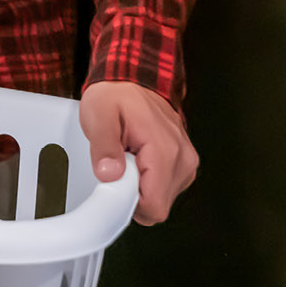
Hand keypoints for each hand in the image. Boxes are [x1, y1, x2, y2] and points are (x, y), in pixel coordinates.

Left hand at [79, 80, 198, 224]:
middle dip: (133, 193)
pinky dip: (148, 181)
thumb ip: (104, 146)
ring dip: (140, 187)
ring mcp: (186, 162)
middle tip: (120, 165)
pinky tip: (138, 160)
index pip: (155, 207)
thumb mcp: (99, 115)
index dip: (130, 203)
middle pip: (157, 207)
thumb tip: (110, 175)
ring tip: (128, 158)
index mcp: (165, 150)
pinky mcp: (184, 164)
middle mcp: (183, 158)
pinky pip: (165, 189)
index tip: (115, 184)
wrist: (133, 79)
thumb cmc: (117, 95)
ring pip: (161, 200)